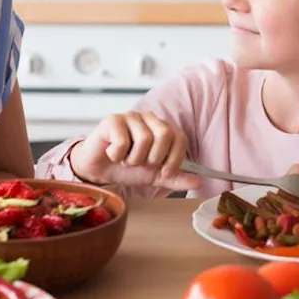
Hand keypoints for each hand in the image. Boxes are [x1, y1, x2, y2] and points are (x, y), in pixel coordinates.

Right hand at [67, 112, 198, 191]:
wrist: (99, 171)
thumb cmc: (127, 168)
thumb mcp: (155, 176)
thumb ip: (176, 177)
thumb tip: (199, 181)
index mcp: (162, 128)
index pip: (180, 137)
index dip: (175, 158)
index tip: (164, 171)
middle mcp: (148, 119)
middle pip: (164, 135)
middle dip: (153, 158)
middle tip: (141, 163)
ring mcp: (130, 117)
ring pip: (143, 139)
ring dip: (133, 159)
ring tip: (126, 160)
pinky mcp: (112, 120)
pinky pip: (122, 141)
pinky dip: (118, 155)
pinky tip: (113, 154)